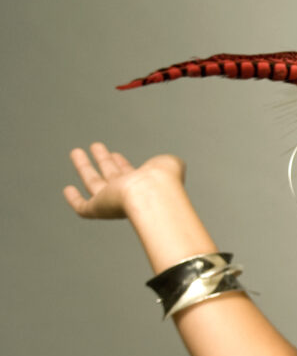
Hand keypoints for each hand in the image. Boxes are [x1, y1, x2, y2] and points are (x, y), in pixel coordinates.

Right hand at [63, 143, 185, 219]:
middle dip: (104, 161)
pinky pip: (83, 207)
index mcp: (144, 183)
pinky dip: (74, 200)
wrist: (152, 193)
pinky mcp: (99, 209)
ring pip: (94, 184)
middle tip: (96, 147)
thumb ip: (168, 162)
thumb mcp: (170, 164)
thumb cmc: (164, 180)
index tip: (116, 154)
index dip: (122, 164)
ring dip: (84, 167)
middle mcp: (128, 193)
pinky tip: (68, 189)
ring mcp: (113, 201)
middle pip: (112, 176)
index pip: (130, 174)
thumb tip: (168, 163)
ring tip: (77, 151)